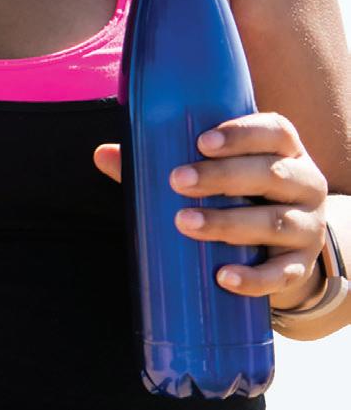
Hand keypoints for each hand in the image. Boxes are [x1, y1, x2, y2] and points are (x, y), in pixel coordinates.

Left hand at [94, 111, 329, 308]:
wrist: (283, 249)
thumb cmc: (237, 196)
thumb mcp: (212, 174)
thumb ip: (160, 162)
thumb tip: (103, 154)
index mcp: (282, 152)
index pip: (274, 132)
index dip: (242, 133)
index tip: (201, 141)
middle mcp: (304, 184)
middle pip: (272, 173)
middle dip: (224, 176)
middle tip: (177, 181)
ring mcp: (307, 227)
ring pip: (276, 222)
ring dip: (230, 223)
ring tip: (185, 224)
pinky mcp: (300, 266)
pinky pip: (282, 274)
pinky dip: (254, 278)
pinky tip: (223, 277)